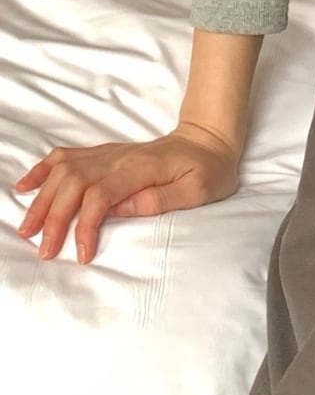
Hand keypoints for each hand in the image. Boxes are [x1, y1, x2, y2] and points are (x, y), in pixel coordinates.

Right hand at [11, 122, 241, 264]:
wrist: (209, 140)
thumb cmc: (209, 169)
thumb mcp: (199, 190)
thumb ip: (161, 200)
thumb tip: (123, 210)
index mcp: (141, 169)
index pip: (101, 195)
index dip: (86, 225)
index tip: (83, 254)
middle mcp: (119, 158)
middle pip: (74, 184)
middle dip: (54, 218)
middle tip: (44, 250)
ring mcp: (109, 153)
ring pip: (64, 170)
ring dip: (42, 198)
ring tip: (27, 228)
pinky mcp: (105, 154)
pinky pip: (66, 157)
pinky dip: (42, 171)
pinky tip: (25, 186)